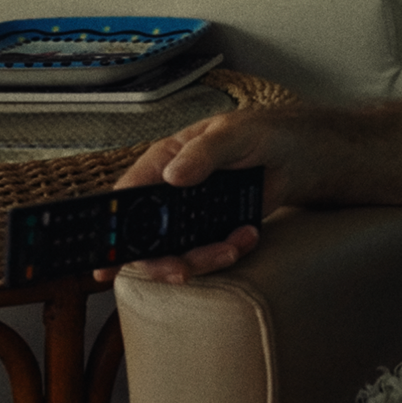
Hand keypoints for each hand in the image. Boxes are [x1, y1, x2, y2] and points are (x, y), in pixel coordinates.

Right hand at [91, 111, 293, 283]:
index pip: (125, 199)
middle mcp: (168, 195)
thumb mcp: (233, 134)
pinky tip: (249, 234)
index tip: (105, 265)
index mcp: (162, 164)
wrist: (296, 154)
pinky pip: (209, 254)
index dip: (110, 232)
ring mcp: (189, 217)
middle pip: (146, 241)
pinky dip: (229, 252)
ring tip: (235, 245)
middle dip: (163, 261)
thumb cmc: (260, 133)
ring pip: (177, 254)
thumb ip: (204, 152)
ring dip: (203, 259)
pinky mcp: (213, 231)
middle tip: (184, 269)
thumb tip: (173, 174)